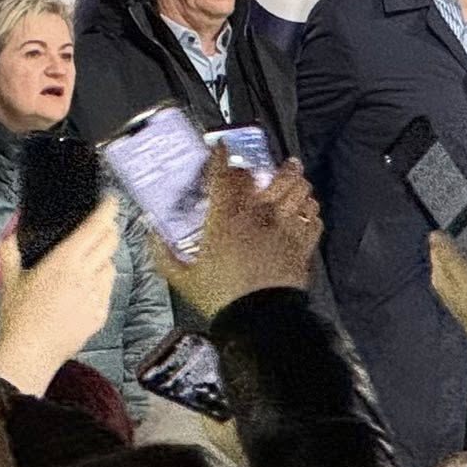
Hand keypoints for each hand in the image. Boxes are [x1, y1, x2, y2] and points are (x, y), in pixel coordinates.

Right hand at [0, 197, 119, 394]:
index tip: (111, 202)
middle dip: (109, 231)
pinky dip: (101, 285)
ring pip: (111, 266)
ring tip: (87, 265)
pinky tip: (84, 292)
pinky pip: (108, 290)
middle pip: (110, 242)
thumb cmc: (18, 317)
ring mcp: (96, 295)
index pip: (94, 228)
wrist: (30, 352)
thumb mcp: (10, 281)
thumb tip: (10, 236)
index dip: (107, 212)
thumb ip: (11, 254)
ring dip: (104, 260)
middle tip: (102, 228)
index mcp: (63, 262)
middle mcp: (85, 275)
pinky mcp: (101, 313)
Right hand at [152, 153, 320, 318]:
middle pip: (277, 177)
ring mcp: (286, 228)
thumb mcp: (181, 277)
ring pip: (300, 193)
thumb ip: (164, 253)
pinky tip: (306, 212)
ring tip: (296, 181)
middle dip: (279, 167)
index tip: (222, 147)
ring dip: (298, 185)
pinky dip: (311, 211)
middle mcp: (260, 216)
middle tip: (277, 164)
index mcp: (227, 219)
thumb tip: (152, 234)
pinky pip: (314, 218)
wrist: (258, 319)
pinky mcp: (303, 245)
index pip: (225, 176)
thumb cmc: (220, 296)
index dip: (223, 157)